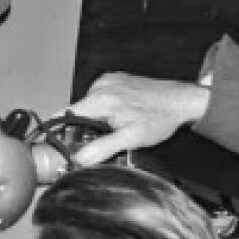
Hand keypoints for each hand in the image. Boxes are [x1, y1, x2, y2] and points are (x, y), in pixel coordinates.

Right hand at [65, 73, 211, 167]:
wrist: (182, 101)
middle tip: (98, 142)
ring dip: (95, 120)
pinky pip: (101, 98)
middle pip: (77, 112)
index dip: (59, 132)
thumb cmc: (160, 117)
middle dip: (83, 129)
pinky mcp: (117, 79)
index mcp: (100, 98)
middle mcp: (101, 85)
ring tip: (116, 127)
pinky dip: (105, 110)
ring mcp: (109, 80)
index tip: (56, 144)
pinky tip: (121, 117)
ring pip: (89, 106)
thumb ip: (102, 148)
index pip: (64, 115)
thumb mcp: (131, 138)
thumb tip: (79, 158)